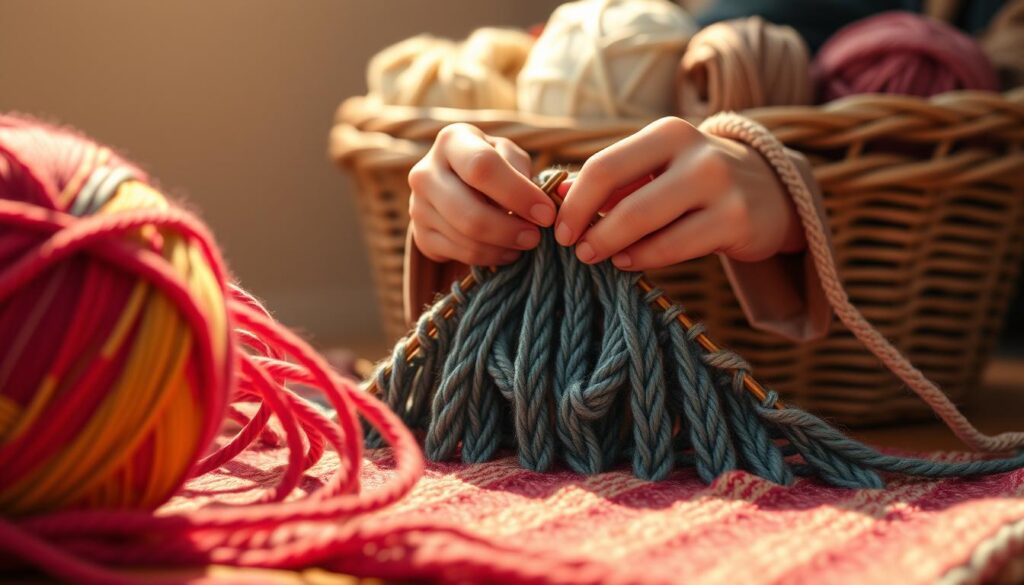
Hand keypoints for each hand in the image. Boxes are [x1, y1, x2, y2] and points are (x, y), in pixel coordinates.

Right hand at [408, 123, 554, 265]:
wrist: (456, 184)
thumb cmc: (493, 166)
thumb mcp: (509, 156)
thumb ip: (522, 173)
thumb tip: (535, 209)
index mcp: (451, 141)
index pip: (483, 168)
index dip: (518, 195)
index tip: (545, 214)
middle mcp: (425, 172)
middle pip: (470, 212)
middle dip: (510, 230)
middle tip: (535, 237)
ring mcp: (417, 206)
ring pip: (466, 238)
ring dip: (503, 247)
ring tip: (523, 243)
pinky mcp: (420, 235)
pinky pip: (459, 254)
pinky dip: (489, 258)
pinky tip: (505, 250)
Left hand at [554, 117, 804, 270]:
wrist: (770, 190)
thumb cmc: (695, 180)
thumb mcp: (656, 168)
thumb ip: (612, 179)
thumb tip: (560, 194)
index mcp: (667, 133)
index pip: (604, 166)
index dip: (574, 202)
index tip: (559, 228)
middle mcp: (696, 153)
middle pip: (623, 198)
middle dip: (589, 229)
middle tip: (575, 250)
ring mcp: (719, 186)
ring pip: (646, 224)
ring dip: (611, 246)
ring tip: (596, 256)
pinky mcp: (736, 220)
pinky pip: (674, 247)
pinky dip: (642, 258)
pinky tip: (627, 262)